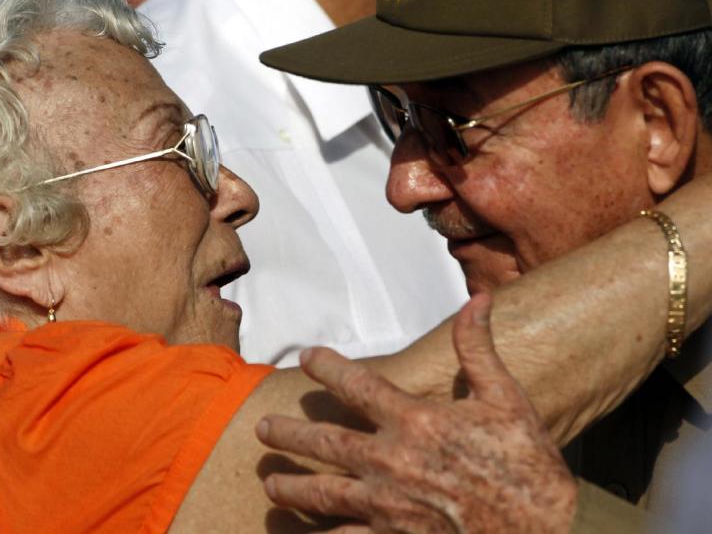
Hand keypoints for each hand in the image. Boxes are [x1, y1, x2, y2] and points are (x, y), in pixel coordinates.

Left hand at [255, 294, 577, 533]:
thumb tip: (477, 299)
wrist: (546, 529)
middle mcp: (392, 461)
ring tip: (272, 483)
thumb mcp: (507, 399)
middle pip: (325, 442)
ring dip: (293, 486)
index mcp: (415, 421)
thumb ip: (478, 349)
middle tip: (263, 429)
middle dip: (290, 434)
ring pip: (324, 493)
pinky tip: (297, 533)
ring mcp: (389, 505)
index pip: (357, 384)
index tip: (306, 357)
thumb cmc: (526, 465)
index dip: (327, 367)